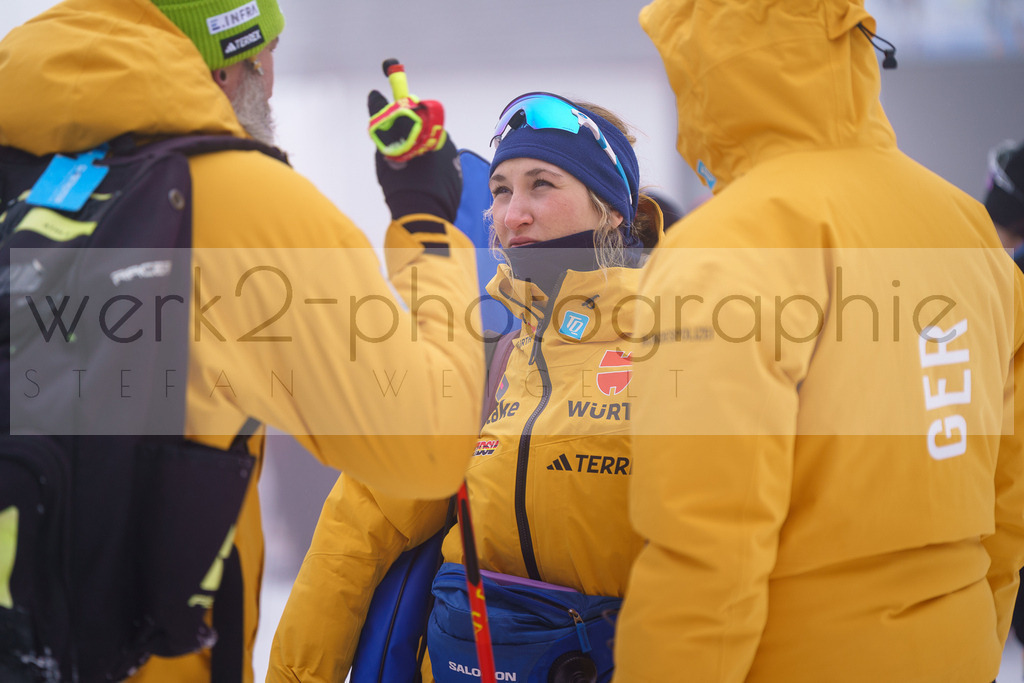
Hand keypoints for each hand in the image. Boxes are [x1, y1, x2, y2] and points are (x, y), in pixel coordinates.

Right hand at [368, 89, 461, 222]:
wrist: (422, 216)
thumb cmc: (404, 181)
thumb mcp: (387, 147)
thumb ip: (382, 118)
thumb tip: (375, 94)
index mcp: (436, 136)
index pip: (418, 125)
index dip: (403, 132)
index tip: (393, 142)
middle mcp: (449, 150)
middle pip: (425, 142)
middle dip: (411, 148)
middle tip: (397, 164)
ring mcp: (454, 168)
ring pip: (433, 160)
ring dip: (421, 165)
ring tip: (406, 180)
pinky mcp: (455, 186)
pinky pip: (440, 176)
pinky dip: (429, 179)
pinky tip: (417, 189)